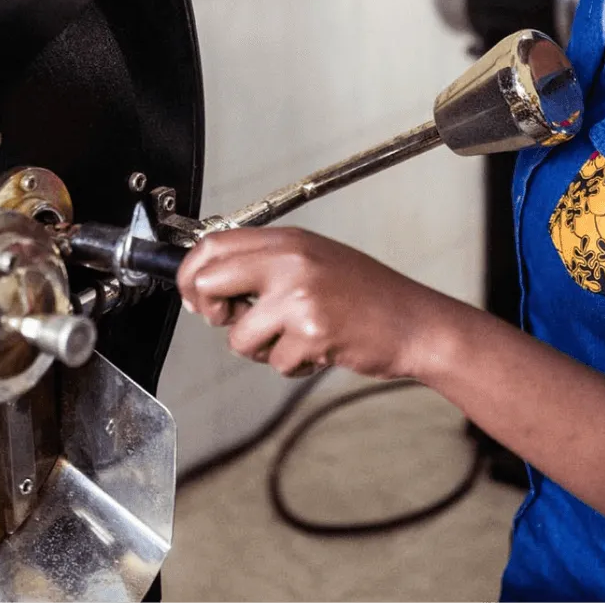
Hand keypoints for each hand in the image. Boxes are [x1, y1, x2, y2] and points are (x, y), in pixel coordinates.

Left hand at [176, 227, 448, 380]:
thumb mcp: (314, 261)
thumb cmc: (366, 295)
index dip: (190, 273)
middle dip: (210, 312)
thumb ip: (267, 265)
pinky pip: (274, 361)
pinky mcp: (312, 331)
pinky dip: (292, 364)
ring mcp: (301, 295)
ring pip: (238, 335)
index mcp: (289, 240)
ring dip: (260, 348)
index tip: (193, 295)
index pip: (214, 244)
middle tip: (232, 319)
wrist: (413, 322)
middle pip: (209, 282)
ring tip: (295, 337)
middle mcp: (292, 261)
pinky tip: (319, 348)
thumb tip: (209, 281)